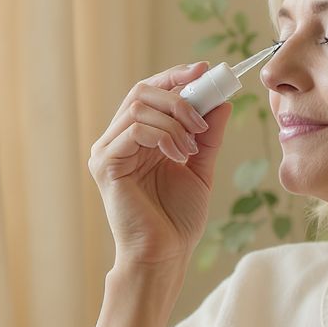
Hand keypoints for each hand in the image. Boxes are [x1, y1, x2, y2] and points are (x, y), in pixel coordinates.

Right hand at [89, 62, 232, 266]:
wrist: (166, 254)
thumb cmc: (178, 218)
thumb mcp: (200, 167)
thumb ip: (207, 135)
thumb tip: (221, 101)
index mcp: (138, 137)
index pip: (152, 92)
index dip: (177, 77)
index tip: (207, 71)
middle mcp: (119, 139)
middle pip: (143, 90)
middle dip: (179, 94)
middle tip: (204, 115)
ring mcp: (108, 150)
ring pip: (139, 105)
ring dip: (175, 119)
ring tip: (193, 147)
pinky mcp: (105, 163)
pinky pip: (134, 128)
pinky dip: (163, 134)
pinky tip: (179, 155)